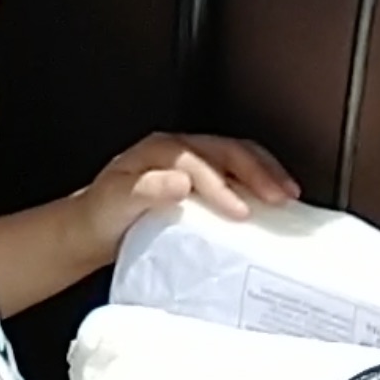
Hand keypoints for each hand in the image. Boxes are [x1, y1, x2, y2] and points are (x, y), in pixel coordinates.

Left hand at [73, 132, 300, 264]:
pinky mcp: (200, 181)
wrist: (91, 229)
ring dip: (265, 173)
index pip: (200, 162)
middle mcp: (179, 150)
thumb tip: (181, 182)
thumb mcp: (116, 202)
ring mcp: (191, 163)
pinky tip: (272, 203)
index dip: (223, 185)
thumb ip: (145, 190)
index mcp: (160, 150)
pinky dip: (259, 183)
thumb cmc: (102, 215)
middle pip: (227, 150)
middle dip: (259, 171)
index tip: (241, 212)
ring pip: (237, 157)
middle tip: (282, 197)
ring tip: (288, 195)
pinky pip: (236, 173)